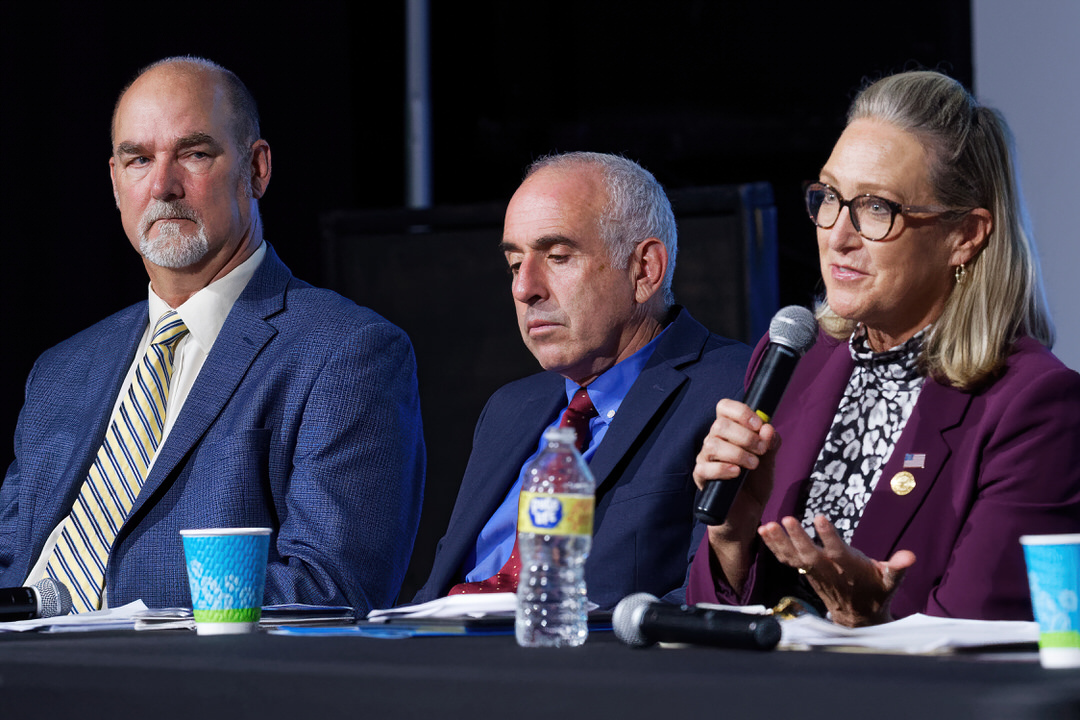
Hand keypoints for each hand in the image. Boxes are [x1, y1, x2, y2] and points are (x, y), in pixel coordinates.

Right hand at [694, 399, 779, 525]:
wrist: (749, 511)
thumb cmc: (755, 482)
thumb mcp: (770, 461)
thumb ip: (770, 443)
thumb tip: (768, 428)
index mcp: (729, 431)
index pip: (725, 407)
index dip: (741, 411)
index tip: (758, 424)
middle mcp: (714, 440)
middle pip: (720, 425)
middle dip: (746, 436)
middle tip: (761, 450)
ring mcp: (705, 458)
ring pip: (712, 444)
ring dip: (738, 453)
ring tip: (753, 464)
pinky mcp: (701, 477)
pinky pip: (705, 468)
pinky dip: (723, 469)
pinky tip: (737, 474)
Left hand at [759, 515, 915, 626]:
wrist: (857, 615)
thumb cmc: (875, 591)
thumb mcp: (890, 581)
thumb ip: (897, 568)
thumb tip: (910, 556)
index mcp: (849, 568)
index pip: (837, 551)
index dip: (829, 536)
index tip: (819, 518)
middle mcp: (828, 570)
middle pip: (809, 554)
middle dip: (797, 538)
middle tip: (787, 519)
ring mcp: (813, 571)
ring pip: (793, 557)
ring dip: (779, 542)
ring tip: (767, 525)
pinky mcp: (805, 571)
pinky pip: (786, 559)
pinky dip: (774, 546)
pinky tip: (763, 530)